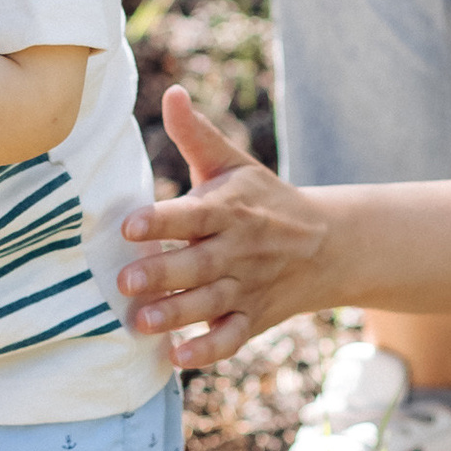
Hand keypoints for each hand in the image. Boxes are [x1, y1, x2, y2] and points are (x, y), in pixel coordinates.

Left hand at [117, 86, 334, 367]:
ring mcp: (247, 287)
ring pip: (210, 303)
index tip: (128, 226)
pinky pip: (231, 338)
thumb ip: (196, 134)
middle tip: (123, 281)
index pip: (193, 214)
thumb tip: (171, 93)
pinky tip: (179, 357)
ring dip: (176, 315)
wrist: (326, 244)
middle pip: (197, 263)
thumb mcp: (233, 163)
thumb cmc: (264, 198)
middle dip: (162, 273)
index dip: (161, 219)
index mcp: (229, 208)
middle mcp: (238, 249)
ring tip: (139, 323)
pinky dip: (208, 350)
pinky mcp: (253, 318)